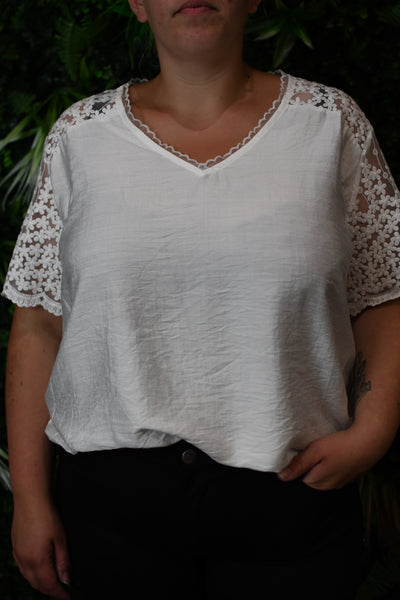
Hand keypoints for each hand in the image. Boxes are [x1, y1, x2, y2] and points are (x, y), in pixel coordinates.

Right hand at [11, 497, 70, 599]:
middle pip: (38, 585)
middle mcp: (25, 561)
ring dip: (41, 584)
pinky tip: (38, 570)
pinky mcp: (15, 548)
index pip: (50, 585)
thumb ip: (63, 561)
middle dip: (51, 591)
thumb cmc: (47, 515)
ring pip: (29, 578)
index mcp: (38, 560)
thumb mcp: (61, 538)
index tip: (69, 597)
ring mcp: (18, 555)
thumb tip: (66, 579)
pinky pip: (22, 568)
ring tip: (53, 583)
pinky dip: (32, 574)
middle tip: (63, 591)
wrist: (30, 499)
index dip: (60, 593)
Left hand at [277, 425, 392, 490]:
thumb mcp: (316, 451)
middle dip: (309, 467)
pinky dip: (332, 467)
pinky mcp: (349, 477)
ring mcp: (340, 483)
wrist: (369, 443)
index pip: (299, 477)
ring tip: (325, 452)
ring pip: (322, 477)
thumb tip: (282, 477)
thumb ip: (299, 464)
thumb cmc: (340, 445)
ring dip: (321, 467)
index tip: (304, 452)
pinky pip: (334, 475)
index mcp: (318, 482)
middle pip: (310, 479)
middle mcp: (329, 487)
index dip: (299, 464)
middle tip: (314, 450)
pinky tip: (335, 456)